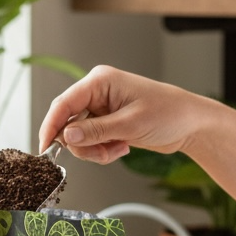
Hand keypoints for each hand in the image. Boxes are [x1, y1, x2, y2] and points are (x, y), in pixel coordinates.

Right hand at [38, 65, 192, 164]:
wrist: (191, 124)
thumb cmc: (169, 113)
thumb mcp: (130, 124)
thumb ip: (95, 131)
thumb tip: (66, 136)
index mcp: (100, 81)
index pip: (64, 103)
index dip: (51, 126)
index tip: (45, 148)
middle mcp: (98, 92)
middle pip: (68, 122)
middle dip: (82, 144)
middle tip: (100, 154)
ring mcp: (102, 108)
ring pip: (79, 136)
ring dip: (94, 150)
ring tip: (116, 150)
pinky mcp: (107, 122)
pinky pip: (92, 141)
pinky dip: (102, 150)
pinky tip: (121, 148)